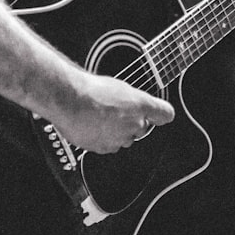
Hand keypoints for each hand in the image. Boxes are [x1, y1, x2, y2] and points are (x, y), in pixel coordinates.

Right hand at [50, 73, 174, 153]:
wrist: (69, 101)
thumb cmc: (89, 90)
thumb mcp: (117, 86)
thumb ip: (131, 99)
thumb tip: (132, 104)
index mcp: (140, 104)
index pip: (165, 113)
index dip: (161, 114)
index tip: (159, 115)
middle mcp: (134, 124)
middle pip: (141, 127)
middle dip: (131, 122)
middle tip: (115, 112)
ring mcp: (121, 138)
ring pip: (125, 138)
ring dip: (117, 132)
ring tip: (100, 118)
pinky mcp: (106, 148)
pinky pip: (109, 146)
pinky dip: (103, 139)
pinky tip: (93, 127)